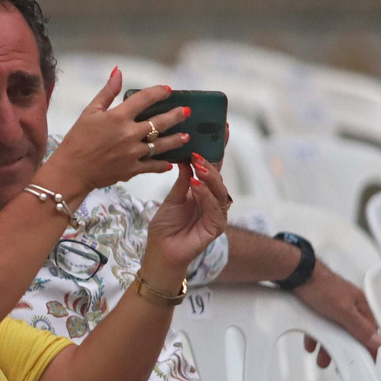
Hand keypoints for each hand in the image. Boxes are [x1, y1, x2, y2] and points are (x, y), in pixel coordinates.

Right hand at [37, 68, 190, 199]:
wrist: (71, 171)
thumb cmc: (77, 140)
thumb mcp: (89, 112)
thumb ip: (107, 92)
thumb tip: (118, 72)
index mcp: (118, 116)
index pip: (145, 99)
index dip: (159, 92)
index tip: (168, 90)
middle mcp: (130, 133)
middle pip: (160, 122)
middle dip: (176, 115)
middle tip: (186, 112)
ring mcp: (133, 153)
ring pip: (162, 144)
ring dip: (176, 139)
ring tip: (186, 136)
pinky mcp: (132, 169)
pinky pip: (153, 166)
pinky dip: (162, 165)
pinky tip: (170, 163)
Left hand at [140, 153, 229, 288]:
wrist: (160, 251)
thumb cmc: (166, 226)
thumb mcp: (172, 197)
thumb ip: (183, 179)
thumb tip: (188, 156)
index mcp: (203, 190)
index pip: (212, 166)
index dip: (217, 148)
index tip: (220, 128)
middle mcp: (212, 200)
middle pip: (218, 176)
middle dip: (213, 160)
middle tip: (200, 149)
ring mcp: (216, 213)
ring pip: (220, 191)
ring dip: (209, 176)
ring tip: (197, 165)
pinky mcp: (216, 227)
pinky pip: (215, 208)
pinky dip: (206, 196)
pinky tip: (196, 186)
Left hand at [293, 262, 380, 357]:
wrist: (296, 274)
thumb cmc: (322, 286)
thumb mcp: (344, 311)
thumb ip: (360, 327)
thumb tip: (377, 340)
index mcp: (361, 306)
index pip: (370, 332)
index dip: (369, 348)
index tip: (367, 361)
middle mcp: (350, 306)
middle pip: (351, 333)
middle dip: (345, 350)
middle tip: (340, 364)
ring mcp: (334, 305)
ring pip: (335, 330)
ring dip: (328, 346)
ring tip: (322, 359)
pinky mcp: (320, 305)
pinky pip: (321, 325)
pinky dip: (316, 336)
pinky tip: (311, 344)